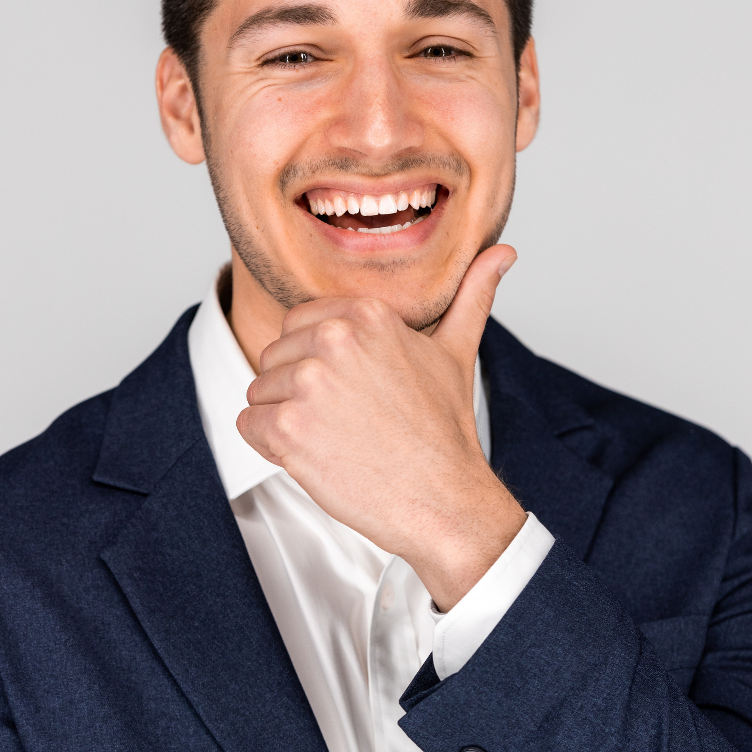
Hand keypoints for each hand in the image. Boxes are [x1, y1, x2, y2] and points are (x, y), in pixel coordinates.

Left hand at [236, 245, 525, 609]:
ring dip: (284, 419)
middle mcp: (334, 339)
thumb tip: (503, 252)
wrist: (442, 499)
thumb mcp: (457, 352)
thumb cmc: (444, 431)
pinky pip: (247, 424)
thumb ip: (472, 296)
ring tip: (333, 439)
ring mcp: (309, 383)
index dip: (317, 362)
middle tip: (345, 421)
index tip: (351, 391)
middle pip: (275, 356)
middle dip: (298, 390)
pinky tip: (313, 455)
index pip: (300, 323)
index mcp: (366, 313)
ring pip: (259, 390)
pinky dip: (269, 445)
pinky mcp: (288, 427)